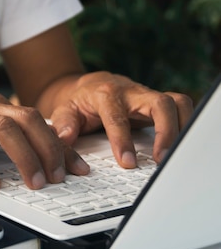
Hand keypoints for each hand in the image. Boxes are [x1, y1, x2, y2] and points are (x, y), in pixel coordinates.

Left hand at [49, 72, 193, 167]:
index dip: (123, 139)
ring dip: (182, 128)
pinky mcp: (158, 104)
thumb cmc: (78, 101)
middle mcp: (131, 92)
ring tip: (175, 155)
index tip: (127, 162)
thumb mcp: (64, 110)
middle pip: (159, 103)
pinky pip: (180, 109)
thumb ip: (63, 124)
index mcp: (105, 94)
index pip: (117, 116)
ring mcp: (147, 97)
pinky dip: (185, 125)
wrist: (89, 86)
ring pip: (177, 103)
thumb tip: (65, 137)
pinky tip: (179, 145)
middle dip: (166, 131)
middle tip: (161, 159)